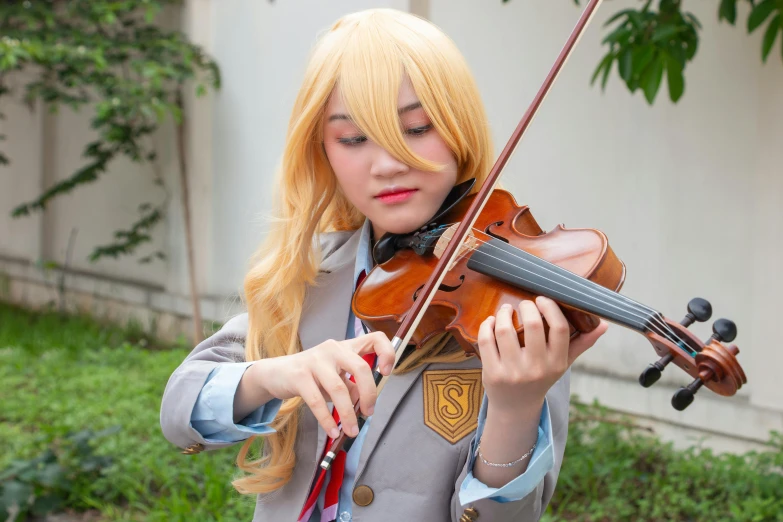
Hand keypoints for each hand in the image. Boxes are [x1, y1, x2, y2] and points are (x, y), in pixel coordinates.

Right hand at [250, 331, 395, 438]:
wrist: (276, 373)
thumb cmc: (312, 376)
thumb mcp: (336, 378)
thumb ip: (352, 386)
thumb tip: (367, 404)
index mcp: (347, 347)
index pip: (375, 339)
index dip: (387, 353)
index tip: (386, 373)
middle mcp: (333, 349)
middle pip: (360, 368)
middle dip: (369, 394)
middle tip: (369, 413)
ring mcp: (316, 360)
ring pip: (339, 389)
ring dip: (348, 414)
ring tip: (351, 432)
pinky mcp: (300, 375)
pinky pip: (317, 401)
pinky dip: (327, 420)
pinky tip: (333, 431)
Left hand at [476, 296, 607, 413]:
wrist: (516, 406)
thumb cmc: (541, 378)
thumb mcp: (563, 363)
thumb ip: (582, 343)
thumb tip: (604, 324)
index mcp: (556, 363)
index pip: (560, 328)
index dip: (550, 307)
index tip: (541, 299)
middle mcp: (537, 368)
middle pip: (533, 324)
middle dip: (526, 307)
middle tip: (523, 304)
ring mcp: (513, 371)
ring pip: (505, 330)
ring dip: (503, 313)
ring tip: (505, 310)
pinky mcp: (492, 373)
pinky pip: (486, 340)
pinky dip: (487, 325)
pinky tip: (491, 322)